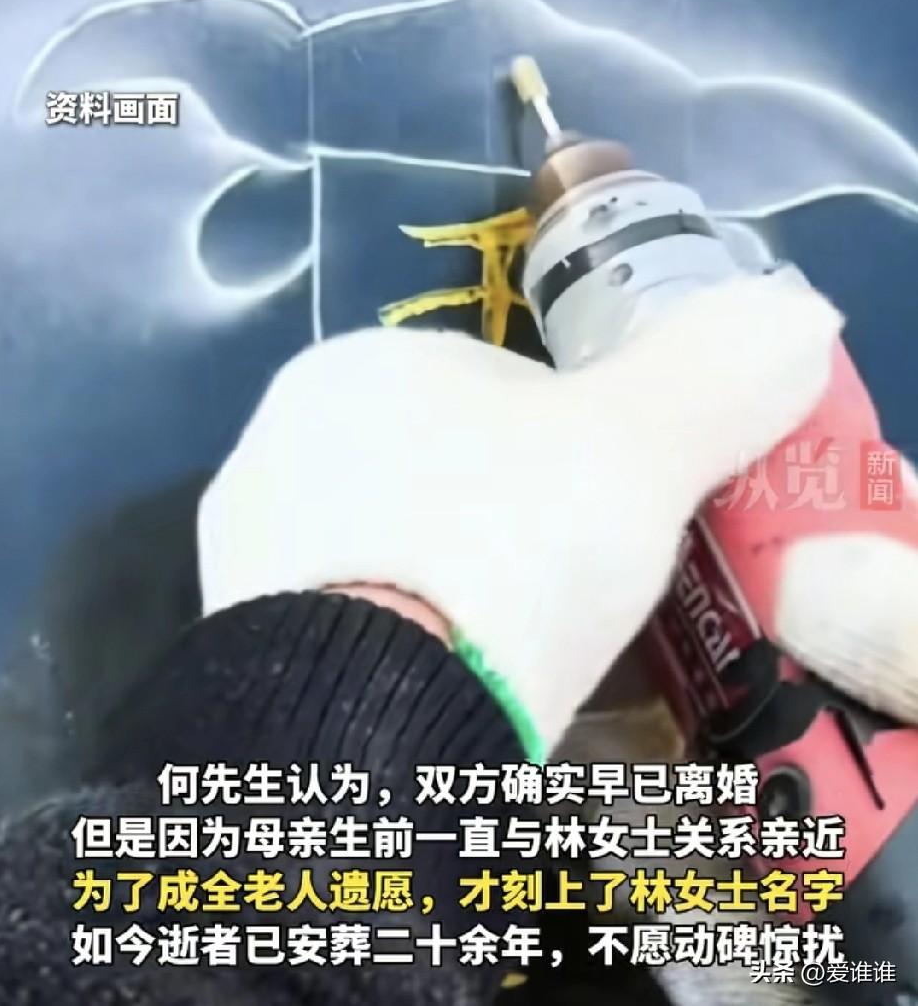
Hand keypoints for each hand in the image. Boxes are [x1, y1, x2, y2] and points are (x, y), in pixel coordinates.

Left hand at [198, 270, 840, 756]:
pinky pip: (348, 628)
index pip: (499, 389)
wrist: (366, 714)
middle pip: (443, 472)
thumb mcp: (641, 446)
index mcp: (367, 360)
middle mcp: (286, 434)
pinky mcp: (237, 640)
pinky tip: (439, 701)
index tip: (617, 524)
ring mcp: (245, 542)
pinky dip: (399, 652)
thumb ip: (714, 374)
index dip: (576, 453)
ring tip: (511, 665)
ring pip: (392, 550)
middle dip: (510, 524)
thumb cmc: (506, 545)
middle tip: (569, 606)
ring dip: (451, 590)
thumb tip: (793, 316)